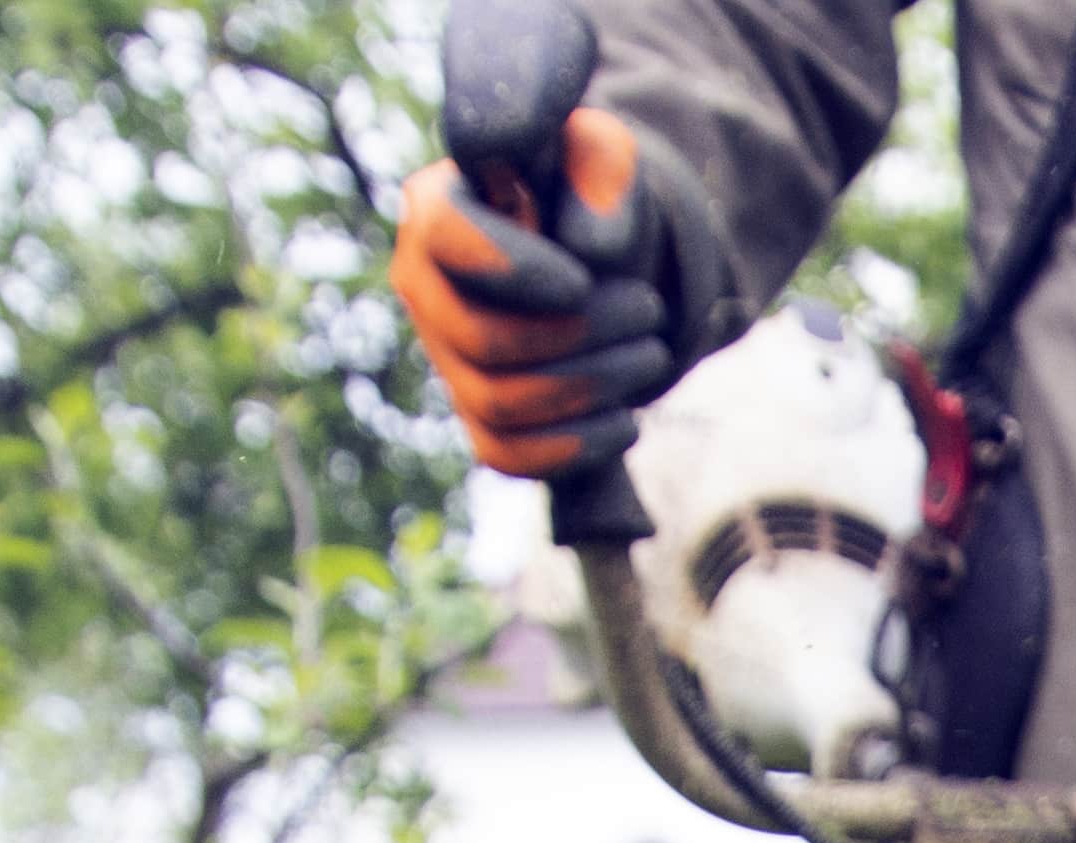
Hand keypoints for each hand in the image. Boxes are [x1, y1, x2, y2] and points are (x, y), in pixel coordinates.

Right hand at [392, 104, 720, 481]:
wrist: (598, 252)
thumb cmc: (588, 191)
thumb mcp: (604, 154)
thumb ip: (602, 173)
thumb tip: (594, 254)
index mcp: (434, 206)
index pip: (446, 240)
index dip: (514, 269)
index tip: (583, 281)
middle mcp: (423, 285)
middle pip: (484, 340)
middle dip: (581, 337)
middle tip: (649, 311)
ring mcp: (445, 355)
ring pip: (500, 403)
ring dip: (592, 387)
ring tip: (652, 353)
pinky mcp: (477, 413)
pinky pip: (507, 455)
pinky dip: (574, 448)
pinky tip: (626, 420)